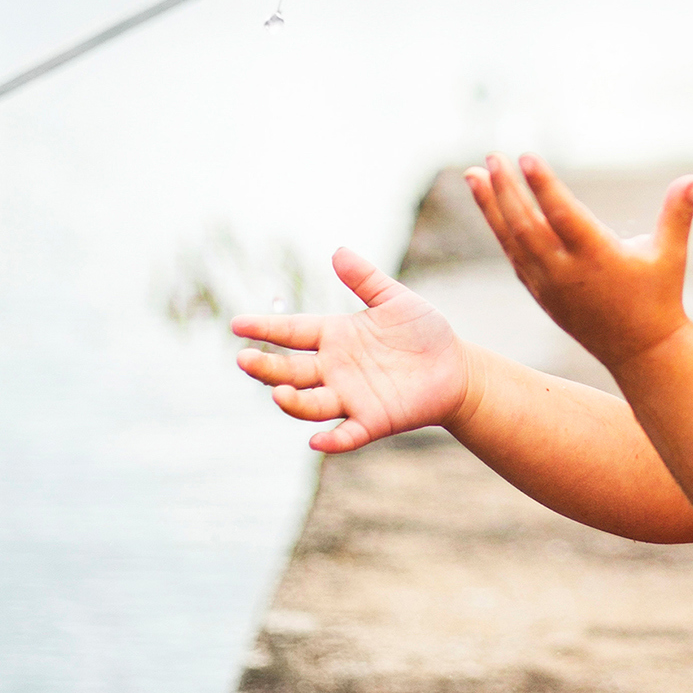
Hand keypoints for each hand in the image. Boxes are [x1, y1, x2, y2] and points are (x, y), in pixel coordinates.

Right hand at [233, 248, 469, 451]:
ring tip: (278, 393)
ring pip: (311, 404)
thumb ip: (366, 279)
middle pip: (292, 371)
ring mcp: (350, 397)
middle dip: (267, 368)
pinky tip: (318, 441)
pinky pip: (347, 434)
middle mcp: (335, 369)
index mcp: (335, 336)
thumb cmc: (424, 331)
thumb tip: (337, 251)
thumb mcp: (395, 299)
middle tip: (244, 360)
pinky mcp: (372, 421)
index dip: (266, 329)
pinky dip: (332, 439)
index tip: (237, 325)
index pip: (293, 332)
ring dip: (293, 402)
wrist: (456, 367)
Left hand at [467, 154, 692, 374]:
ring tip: (472, 174)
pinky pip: (514, 256)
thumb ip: (678, 214)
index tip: (527, 156)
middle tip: (492, 156)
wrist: (641, 352)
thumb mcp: (671, 255)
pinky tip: (489, 205)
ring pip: (512, 240)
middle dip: (506, 189)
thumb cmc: (660, 297)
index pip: (563, 216)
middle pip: (527, 225)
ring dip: (491, 206)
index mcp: (598, 258)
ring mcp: (549, 285)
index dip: (544, 186)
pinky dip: (499, 230)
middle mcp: (567, 272)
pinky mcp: (541, 293)